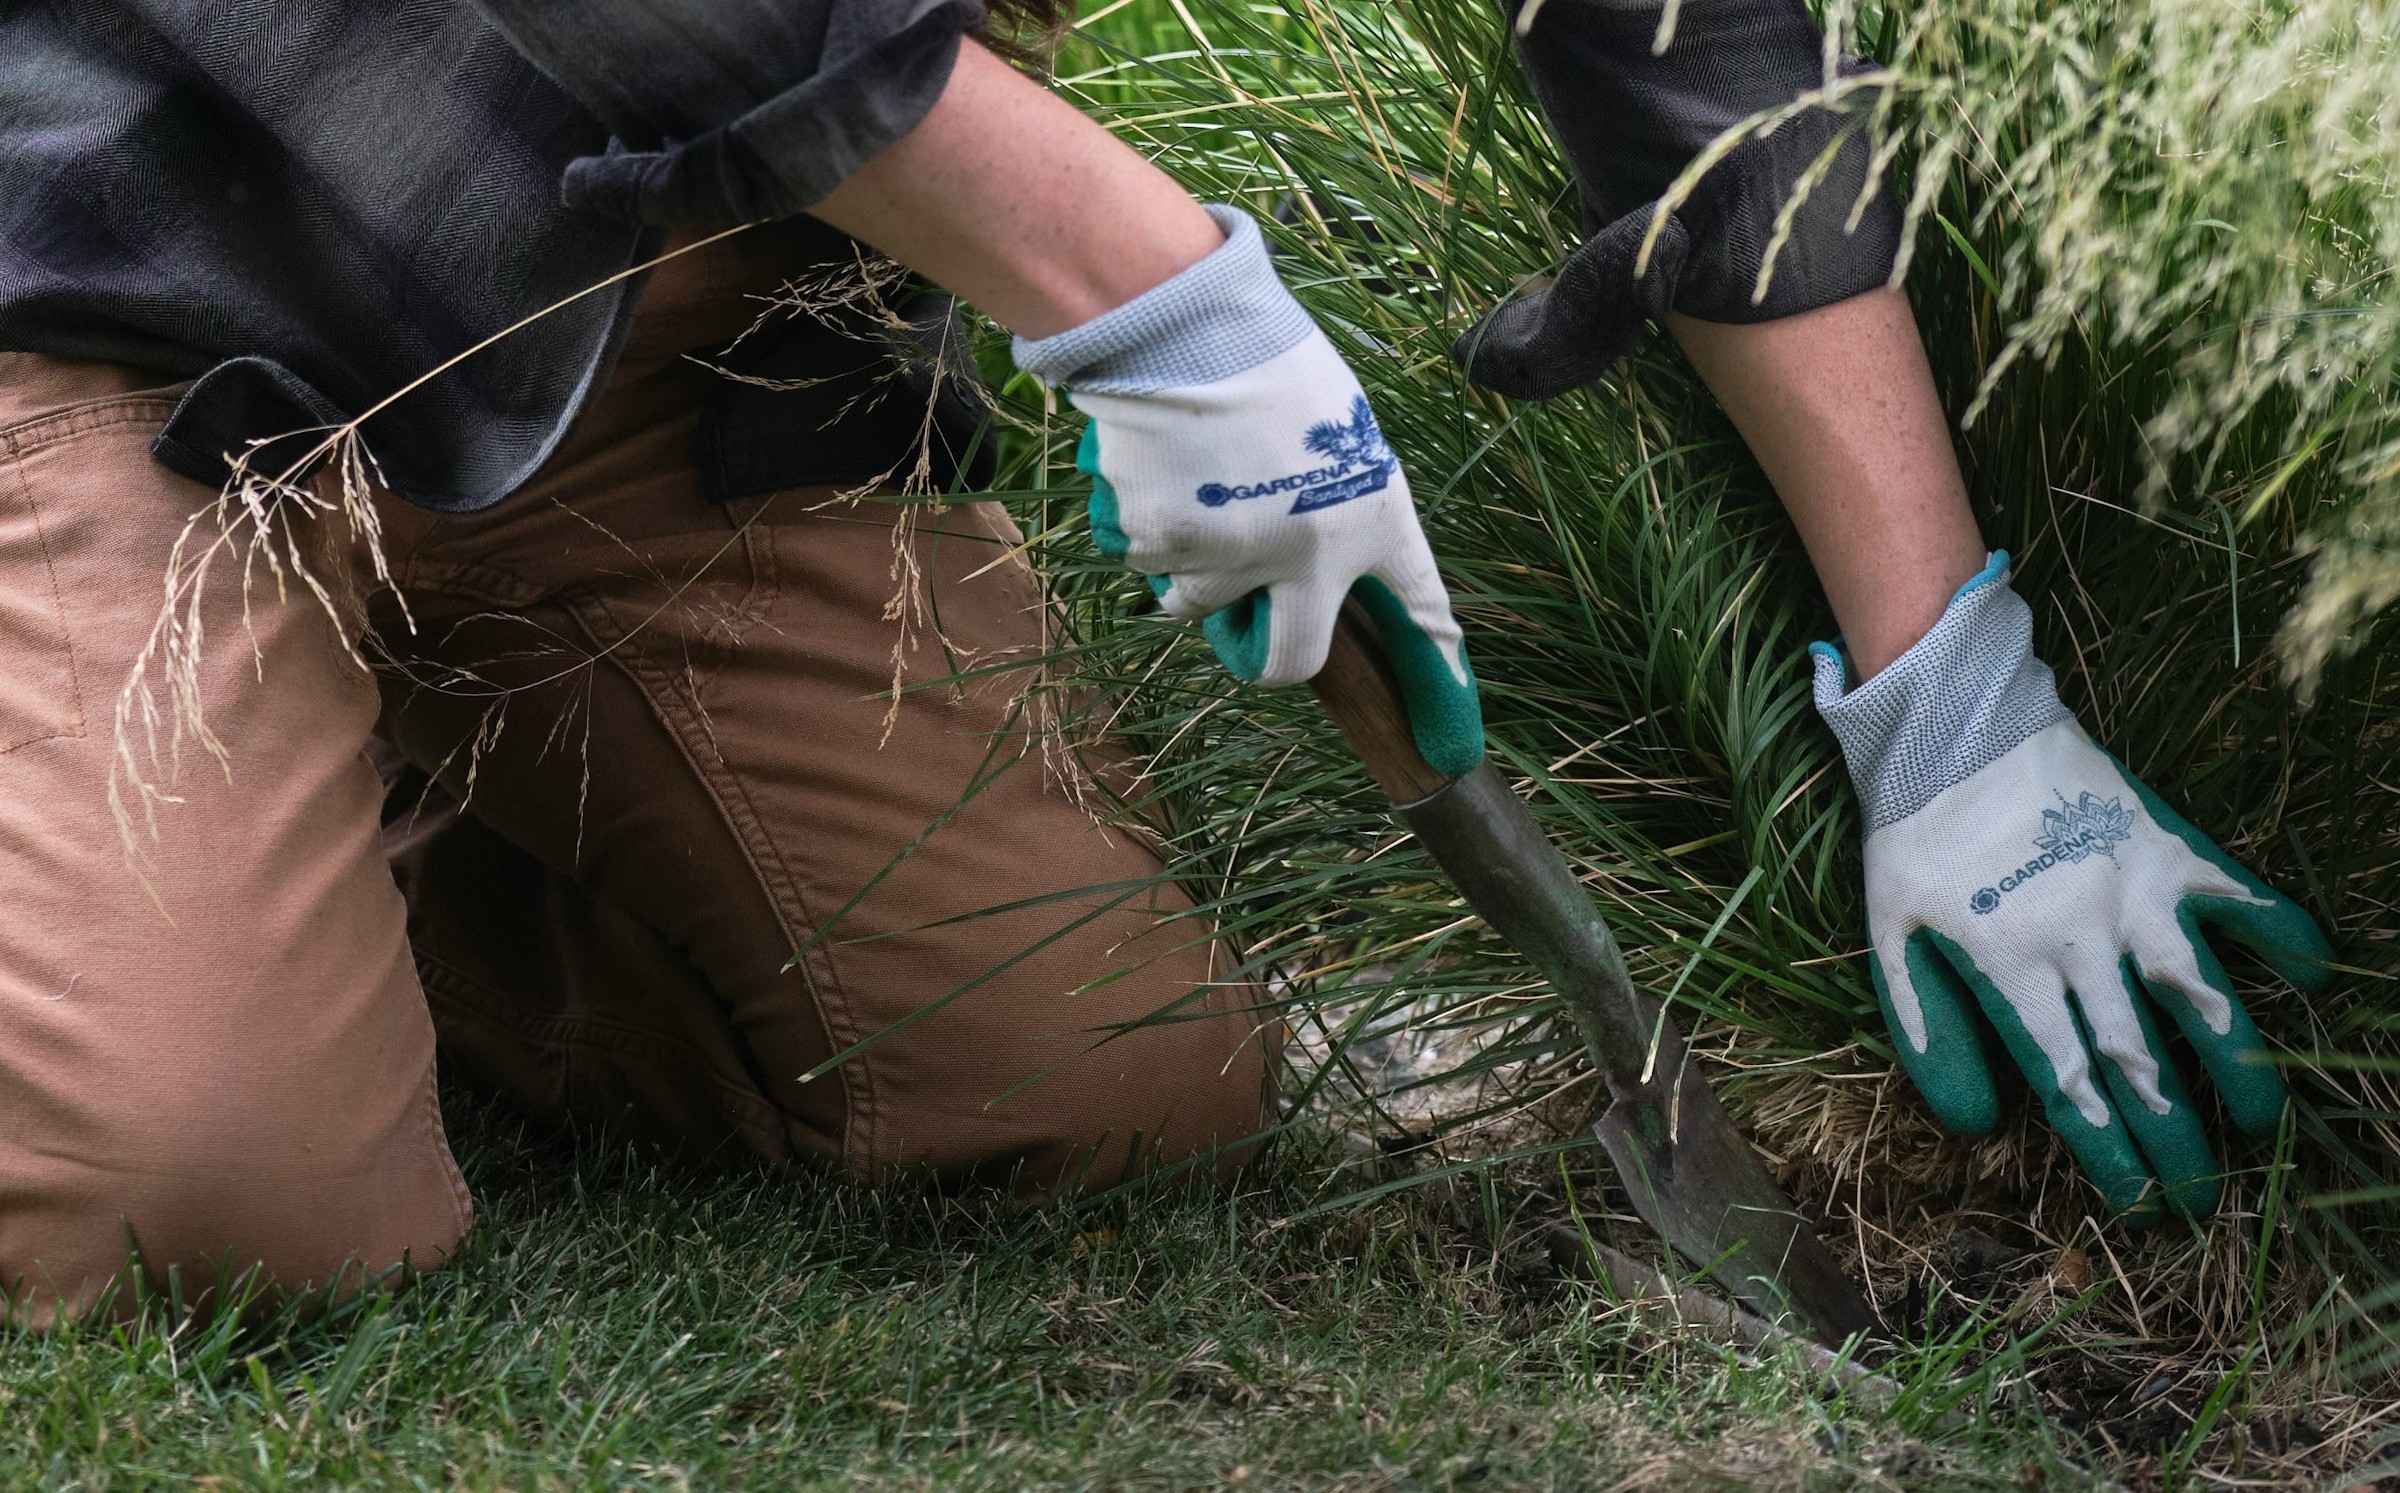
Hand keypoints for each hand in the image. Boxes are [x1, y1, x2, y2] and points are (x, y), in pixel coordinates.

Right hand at [1015, 207, 1483, 776]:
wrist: (1181, 321)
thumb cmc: (1259, 356)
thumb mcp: (1331, 425)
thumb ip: (1331, 498)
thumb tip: (1297, 558)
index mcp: (1374, 514)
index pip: (1423, 609)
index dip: (1438, 676)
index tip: (1452, 744)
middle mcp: (1313, 553)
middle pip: (1290, 663)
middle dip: (1262, 654)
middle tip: (1247, 622)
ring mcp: (1235, 558)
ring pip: (1194, 605)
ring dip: (1187, 566)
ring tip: (1186, 488)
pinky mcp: (1166, 548)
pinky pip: (1145, 560)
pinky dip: (1140, 525)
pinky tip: (1151, 465)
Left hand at [1813, 553, 2331, 1221]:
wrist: (1953, 728)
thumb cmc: (1915, 837)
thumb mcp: (1888, 934)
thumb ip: (1927, 1029)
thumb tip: (1973, 1123)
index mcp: (2009, 971)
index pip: (2069, 1086)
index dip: (2108, 1152)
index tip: (2136, 1201)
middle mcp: (2081, 943)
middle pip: (2140, 1063)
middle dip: (2175, 1140)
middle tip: (2200, 1197)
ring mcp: (2133, 895)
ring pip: (2204, 999)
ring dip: (2239, 1067)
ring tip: (2262, 1124)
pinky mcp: (2167, 849)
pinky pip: (2241, 899)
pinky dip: (2284, 936)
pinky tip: (2314, 976)